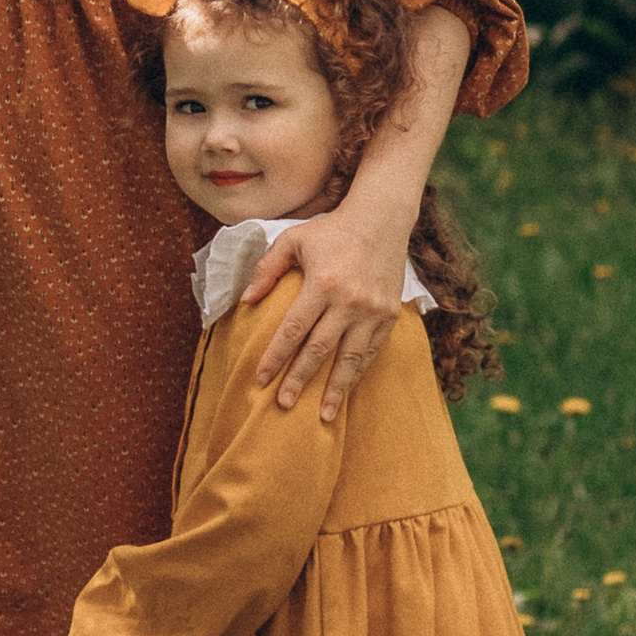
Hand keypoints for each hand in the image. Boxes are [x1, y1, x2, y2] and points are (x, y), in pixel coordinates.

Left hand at [240, 175, 415, 421]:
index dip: (275, 357)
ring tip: (322, 415)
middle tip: (282, 405)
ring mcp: (372, 311)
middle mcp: (348, 301)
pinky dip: (358, 372)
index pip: (293, 330)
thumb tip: (245, 301)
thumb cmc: (331, 230)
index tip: (260, 379)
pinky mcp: (389, 315)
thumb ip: (267, 269)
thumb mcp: (292, 240)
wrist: (381, 220)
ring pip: (350, 358)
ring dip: (335, 389)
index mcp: (321, 284)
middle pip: (319, 350)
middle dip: (299, 380)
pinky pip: (371, 351)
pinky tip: (346, 388)